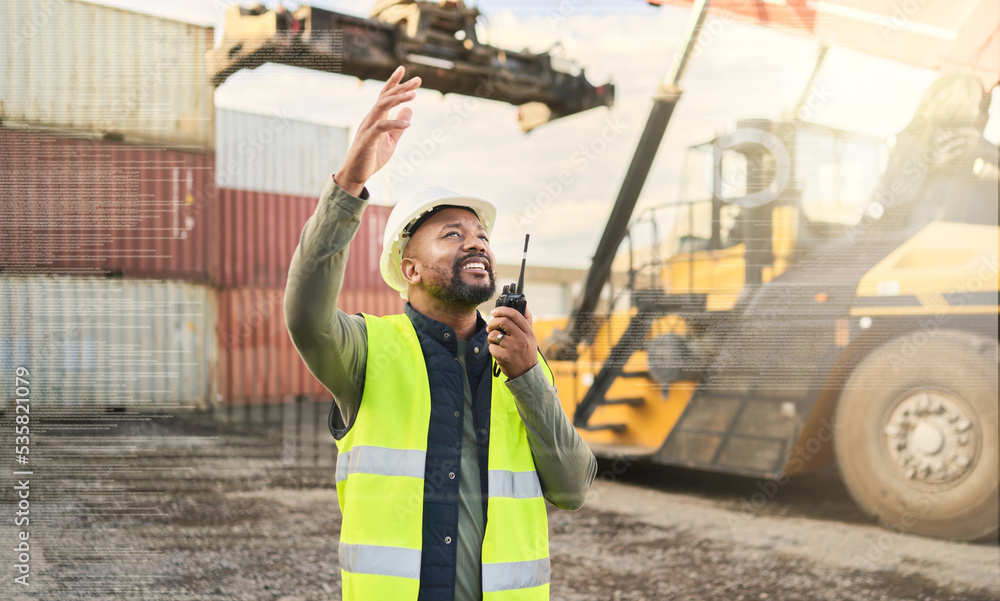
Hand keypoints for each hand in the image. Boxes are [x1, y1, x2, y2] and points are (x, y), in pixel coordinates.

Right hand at [335, 66, 421, 195]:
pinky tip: (407, 125)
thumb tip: (408, 110)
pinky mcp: (367, 139)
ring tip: (414, 95)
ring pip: (382, 107)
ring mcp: (368, 127)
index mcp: (376, 117)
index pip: (384, 95)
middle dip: (401, 87)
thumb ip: (399, 126)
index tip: (403, 69)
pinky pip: (381, 127)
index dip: (394, 82)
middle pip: (385, 97)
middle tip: (418, 80)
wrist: (356, 174)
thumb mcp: (391, 140)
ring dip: (398, 100)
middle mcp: (371, 118)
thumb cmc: (371, 157)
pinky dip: (394, 124)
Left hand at [487, 306, 537, 378]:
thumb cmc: (526, 353)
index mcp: (528, 332)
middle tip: (490, 327)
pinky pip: (491, 347)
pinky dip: (492, 349)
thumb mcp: (530, 337)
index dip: (502, 310)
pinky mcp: (505, 357)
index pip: (514, 314)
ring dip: (490, 337)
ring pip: (494, 335)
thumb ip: (526, 321)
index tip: (494, 311)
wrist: (527, 374)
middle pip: (503, 321)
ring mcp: (513, 348)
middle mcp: (522, 338)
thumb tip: (524, 304)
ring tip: (494, 342)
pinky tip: (498, 353)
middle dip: (492, 322)